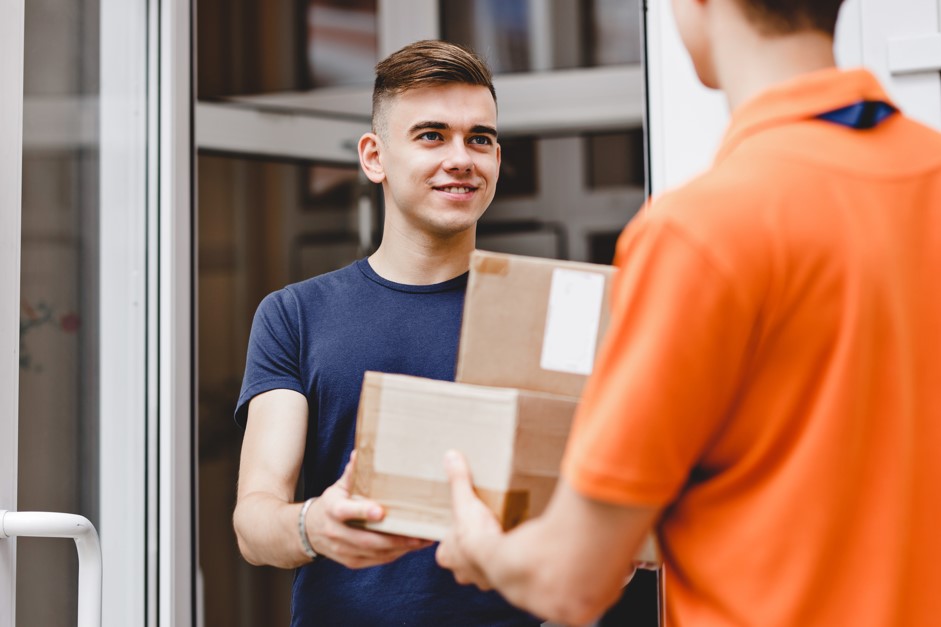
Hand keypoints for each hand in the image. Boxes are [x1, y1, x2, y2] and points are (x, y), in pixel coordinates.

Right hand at [306, 451, 431, 568]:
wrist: (310, 531)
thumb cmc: (331, 504)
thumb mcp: (338, 487)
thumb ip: (352, 473)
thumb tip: (361, 453)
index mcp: (332, 510)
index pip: (346, 511)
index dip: (362, 511)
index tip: (381, 511)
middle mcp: (336, 533)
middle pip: (366, 539)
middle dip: (393, 538)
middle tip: (418, 533)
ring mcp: (343, 550)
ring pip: (374, 553)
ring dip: (400, 548)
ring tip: (423, 539)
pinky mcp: (352, 562)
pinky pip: (376, 560)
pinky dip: (395, 554)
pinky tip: (411, 546)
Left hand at [435, 450, 503, 588]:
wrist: (501, 559)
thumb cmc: (475, 534)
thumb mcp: (465, 501)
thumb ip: (458, 480)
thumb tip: (450, 456)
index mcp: (447, 555)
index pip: (444, 549)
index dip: (452, 538)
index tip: (461, 528)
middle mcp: (462, 572)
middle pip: (462, 562)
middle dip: (470, 551)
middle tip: (481, 534)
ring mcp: (481, 580)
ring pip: (482, 570)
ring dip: (488, 558)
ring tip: (497, 541)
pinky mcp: (500, 582)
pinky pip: (501, 573)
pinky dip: (505, 563)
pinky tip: (512, 551)